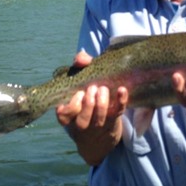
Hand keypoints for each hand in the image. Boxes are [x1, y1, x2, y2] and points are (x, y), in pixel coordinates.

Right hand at [56, 51, 128, 165]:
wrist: (102, 119)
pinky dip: (121, 101)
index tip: (79, 93)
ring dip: (102, 103)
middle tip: (93, 89)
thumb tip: (81, 60)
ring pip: (99, 119)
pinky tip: (121, 90)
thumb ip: (79, 65)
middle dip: (88, 103)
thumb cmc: (86, 93)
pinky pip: (117, 113)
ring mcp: (98, 125)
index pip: (64, 115)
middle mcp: (81, 123)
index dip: (71, 106)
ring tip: (103, 89)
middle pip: (82, 120)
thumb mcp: (80, 79)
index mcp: (68, 115)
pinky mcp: (113, 121)